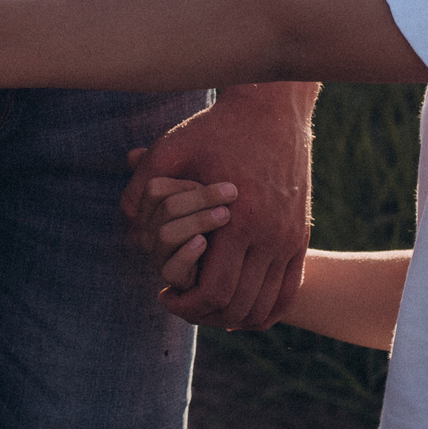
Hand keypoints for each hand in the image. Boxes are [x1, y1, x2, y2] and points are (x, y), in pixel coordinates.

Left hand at [123, 85, 312, 329]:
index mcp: (239, 220)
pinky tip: (236, 303)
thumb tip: (127, 225)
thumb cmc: (215, 129)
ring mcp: (290, 238)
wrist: (271, 110)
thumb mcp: (171, 149)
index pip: (214, 291)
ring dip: (234, 318)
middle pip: (240, 307)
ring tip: (204, 307)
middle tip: (181, 306)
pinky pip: (288, 291)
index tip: (164, 296)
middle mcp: (271, 236)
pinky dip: (264, 309)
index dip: (186, 306)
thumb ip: (142, 188)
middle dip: (205, 317)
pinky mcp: (300, 236)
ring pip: (265, 307)